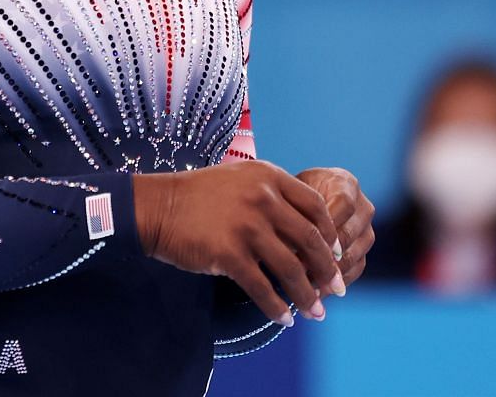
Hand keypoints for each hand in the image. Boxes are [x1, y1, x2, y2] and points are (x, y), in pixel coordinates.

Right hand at [132, 160, 344, 326]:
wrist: (158, 206)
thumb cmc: (199, 196)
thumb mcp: (240, 180)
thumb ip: (273, 197)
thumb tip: (308, 236)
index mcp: (268, 177)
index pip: (316, 206)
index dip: (331, 235)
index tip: (337, 254)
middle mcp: (262, 198)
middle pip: (310, 240)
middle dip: (328, 270)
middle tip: (337, 290)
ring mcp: (246, 226)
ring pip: (291, 269)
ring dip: (307, 296)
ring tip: (316, 312)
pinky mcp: (229, 253)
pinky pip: (262, 288)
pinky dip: (277, 308)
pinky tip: (284, 319)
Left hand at [295, 167, 374, 287]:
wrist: (305, 198)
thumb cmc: (292, 193)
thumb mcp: (291, 195)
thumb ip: (294, 213)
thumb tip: (287, 247)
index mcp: (345, 184)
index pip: (343, 205)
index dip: (325, 226)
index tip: (300, 243)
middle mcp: (363, 206)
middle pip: (349, 234)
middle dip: (324, 256)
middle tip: (299, 271)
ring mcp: (367, 229)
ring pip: (354, 255)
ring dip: (330, 274)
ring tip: (305, 286)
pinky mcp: (364, 250)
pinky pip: (356, 268)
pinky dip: (336, 281)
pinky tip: (316, 291)